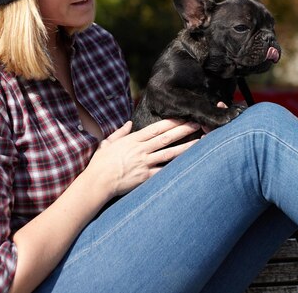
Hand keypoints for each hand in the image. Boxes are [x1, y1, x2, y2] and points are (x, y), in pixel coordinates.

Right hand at [84, 119, 200, 196]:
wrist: (97, 182)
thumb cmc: (100, 164)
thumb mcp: (107, 143)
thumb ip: (120, 133)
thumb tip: (129, 123)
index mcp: (133, 140)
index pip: (156, 128)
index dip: (171, 122)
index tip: (183, 116)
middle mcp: (141, 150)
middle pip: (166, 138)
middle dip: (183, 129)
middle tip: (197, 122)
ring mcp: (144, 163)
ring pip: (169, 153)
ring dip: (186, 147)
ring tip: (200, 141)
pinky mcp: (145, 177)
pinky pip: (164, 171)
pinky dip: (176, 167)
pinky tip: (188, 164)